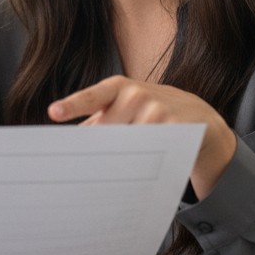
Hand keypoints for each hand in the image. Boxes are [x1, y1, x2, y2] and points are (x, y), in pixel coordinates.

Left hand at [49, 75, 237, 196]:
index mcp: (119, 88)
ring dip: (123, 158)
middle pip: (106, 132)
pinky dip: (142, 163)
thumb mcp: (126, 107)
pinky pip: (149, 154)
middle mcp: (137, 95)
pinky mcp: (176, 128)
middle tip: (96, 164)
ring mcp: (158, 110)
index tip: (54, 113)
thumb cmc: (151, 112)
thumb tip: (68, 144)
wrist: (200, 117)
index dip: (72, 105)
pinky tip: (145, 165)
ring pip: (127, 145)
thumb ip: (98, 121)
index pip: (93, 97)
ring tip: (131, 160)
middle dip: (100, 149)